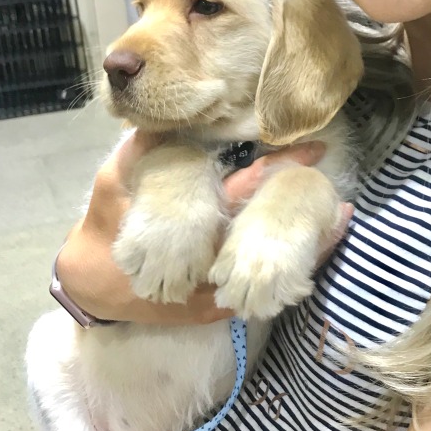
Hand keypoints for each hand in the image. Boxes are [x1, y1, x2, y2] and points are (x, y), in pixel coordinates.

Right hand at [55, 132, 352, 324]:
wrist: (91, 284)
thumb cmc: (104, 225)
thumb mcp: (112, 183)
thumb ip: (140, 153)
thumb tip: (161, 121)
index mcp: (190, 221)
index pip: (242, 190)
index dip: (278, 169)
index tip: (313, 149)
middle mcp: (207, 259)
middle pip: (265, 235)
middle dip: (302, 212)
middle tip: (338, 195)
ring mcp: (212, 290)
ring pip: (267, 272)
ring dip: (304, 251)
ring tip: (339, 224)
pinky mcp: (212, 310)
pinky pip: (256, 296)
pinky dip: (285, 281)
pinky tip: (311, 263)